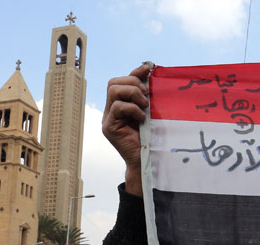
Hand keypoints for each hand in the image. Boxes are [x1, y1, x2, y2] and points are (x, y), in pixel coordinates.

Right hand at [103, 65, 150, 195]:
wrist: (147, 160)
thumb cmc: (151, 136)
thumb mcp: (150, 110)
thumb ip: (147, 93)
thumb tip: (149, 69)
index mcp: (119, 105)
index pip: (120, 81)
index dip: (134, 73)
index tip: (149, 70)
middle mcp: (110, 110)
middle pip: (113, 83)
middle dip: (133, 84)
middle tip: (147, 96)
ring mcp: (108, 119)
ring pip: (113, 91)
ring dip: (133, 94)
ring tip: (145, 106)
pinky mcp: (109, 127)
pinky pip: (117, 107)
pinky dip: (133, 108)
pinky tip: (142, 118)